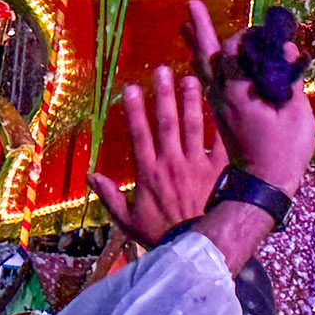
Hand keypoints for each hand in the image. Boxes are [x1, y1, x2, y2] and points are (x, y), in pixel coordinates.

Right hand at [88, 66, 226, 245]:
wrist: (195, 243)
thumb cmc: (160, 232)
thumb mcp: (127, 219)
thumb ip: (110, 196)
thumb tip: (91, 176)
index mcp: (148, 172)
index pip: (139, 134)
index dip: (134, 110)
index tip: (131, 88)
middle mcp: (172, 162)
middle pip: (167, 122)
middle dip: (164, 95)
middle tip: (163, 71)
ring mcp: (197, 164)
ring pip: (193, 126)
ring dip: (191, 101)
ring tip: (192, 78)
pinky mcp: (219, 169)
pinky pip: (221, 142)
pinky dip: (222, 123)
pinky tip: (223, 104)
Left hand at [182, 0, 314, 196]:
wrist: (263, 186)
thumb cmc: (284, 151)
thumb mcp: (296, 113)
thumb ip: (290, 78)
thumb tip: (287, 49)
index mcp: (239, 93)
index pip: (232, 53)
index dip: (243, 37)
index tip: (259, 32)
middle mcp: (222, 97)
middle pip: (208, 57)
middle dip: (201, 29)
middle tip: (192, 4)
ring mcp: (219, 108)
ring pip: (202, 71)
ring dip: (196, 47)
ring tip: (187, 26)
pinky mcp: (221, 117)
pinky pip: (206, 85)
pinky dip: (203, 68)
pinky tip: (202, 62)